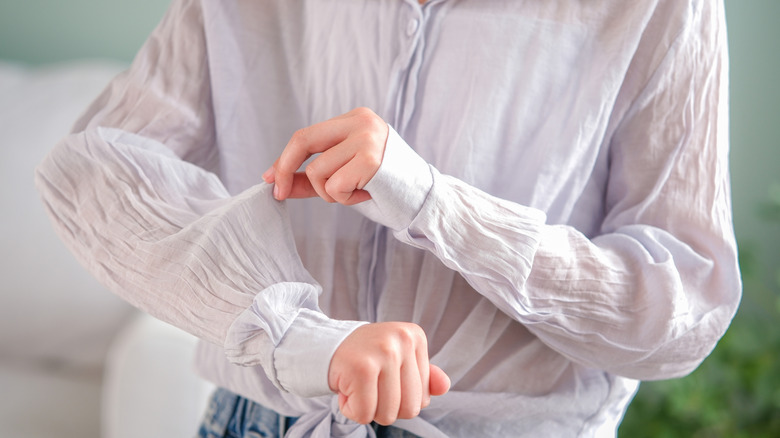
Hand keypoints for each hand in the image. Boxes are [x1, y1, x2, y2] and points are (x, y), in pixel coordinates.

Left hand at [262, 107, 388, 204]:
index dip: (283, 159)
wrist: (423, 199)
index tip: (271, 180)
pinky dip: (345, 199)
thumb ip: (309, 177)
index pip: (305, 135)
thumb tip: (273, 180)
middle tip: (279, 193)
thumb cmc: (383, 187)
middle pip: (303, 141)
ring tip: (357, 191)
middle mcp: (360, 122)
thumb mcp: (342, 176)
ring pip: (318, 172)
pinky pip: (335, 186)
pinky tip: (367, 194)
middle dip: (285, 170)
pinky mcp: (371, 160)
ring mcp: (367, 138)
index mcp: (354, 119)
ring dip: (331, 193)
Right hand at [328, 322, 450, 424]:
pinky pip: (364, 413)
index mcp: (415, 337)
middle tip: (369, 386)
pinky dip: (351, 410)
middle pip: (410, 409)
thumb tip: (444, 386)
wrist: (324, 346)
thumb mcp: (398, 360)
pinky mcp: (361, 367)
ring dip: (368, 409)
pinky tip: (346, 388)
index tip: (382, 377)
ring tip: (357, 385)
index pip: (423, 397)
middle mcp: (402, 340)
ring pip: (388, 414)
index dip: (399, 398)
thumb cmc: (366, 357)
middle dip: (386, 407)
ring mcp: (383, 351)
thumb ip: (424, 375)